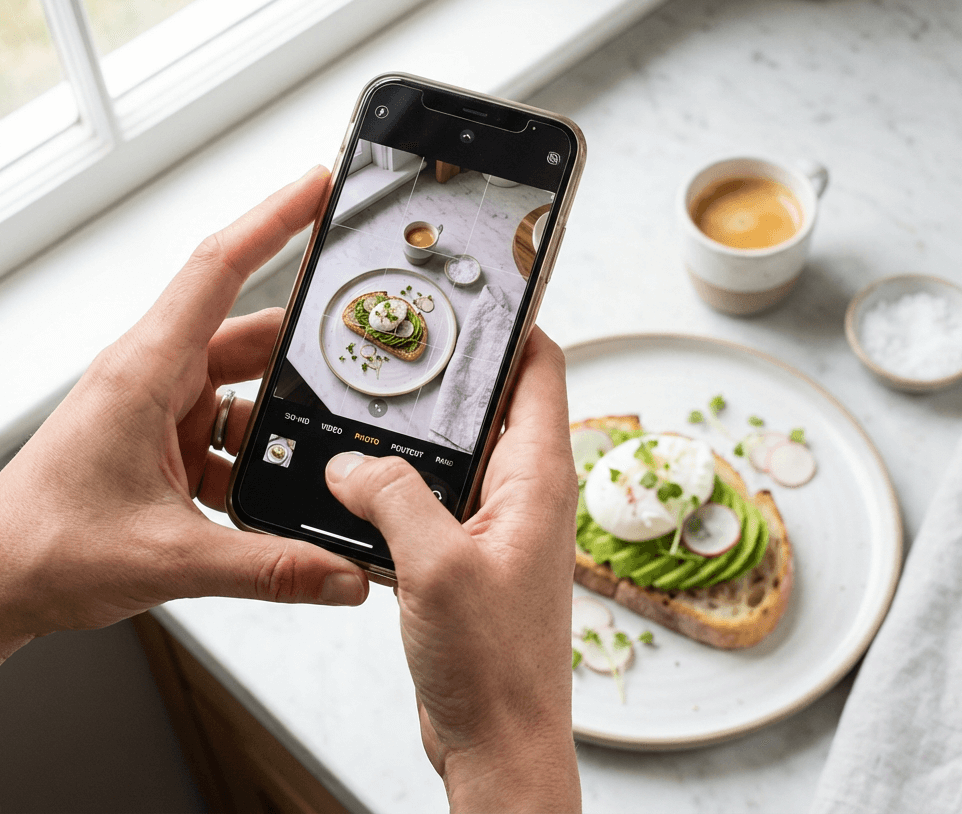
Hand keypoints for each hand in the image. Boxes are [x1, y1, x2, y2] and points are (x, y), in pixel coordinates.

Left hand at [0, 166, 368, 661]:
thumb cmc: (40, 547)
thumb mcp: (170, 559)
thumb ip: (270, 568)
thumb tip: (342, 574)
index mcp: (145, 371)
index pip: (220, 268)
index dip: (275, 218)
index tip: (319, 187)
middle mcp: (153, 377)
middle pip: (250, 334)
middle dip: (308, 346)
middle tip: (362, 350)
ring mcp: (157, 409)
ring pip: (243, 388)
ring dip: (282, 416)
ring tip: (326, 443)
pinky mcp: (160, 441)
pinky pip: (228, 430)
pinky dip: (257, 455)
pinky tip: (277, 491)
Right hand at [325, 328, 580, 812]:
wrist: (498, 742)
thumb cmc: (495, 667)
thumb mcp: (436, 568)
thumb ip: (392, 500)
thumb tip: (351, 464)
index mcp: (538, 478)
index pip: (541, 370)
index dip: (514, 324)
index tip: (476, 290)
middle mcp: (524, 492)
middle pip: (492, 405)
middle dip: (447, 376)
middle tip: (396, 344)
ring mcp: (495, 525)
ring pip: (455, 455)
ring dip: (414, 439)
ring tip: (364, 408)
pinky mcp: (466, 557)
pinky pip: (432, 502)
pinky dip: (397, 490)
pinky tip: (354, 488)